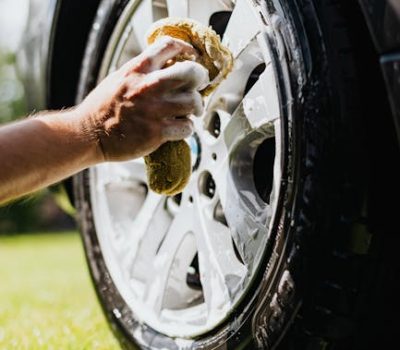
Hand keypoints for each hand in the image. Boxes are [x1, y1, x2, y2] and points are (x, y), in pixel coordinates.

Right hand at [77, 37, 208, 161]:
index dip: (186, 48)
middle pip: (191, 72)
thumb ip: (142, 71)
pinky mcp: (156, 132)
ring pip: (193, 102)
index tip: (192, 55)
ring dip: (196, 107)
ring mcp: (153, 110)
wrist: (89, 134)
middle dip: (201, 78)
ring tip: (191, 112)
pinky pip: (187, 127)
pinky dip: (187, 128)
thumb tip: (167, 65)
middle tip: (199, 86)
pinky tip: (179, 128)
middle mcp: (147, 86)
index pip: (168, 46)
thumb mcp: (119, 78)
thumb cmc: (103, 107)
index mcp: (137, 69)